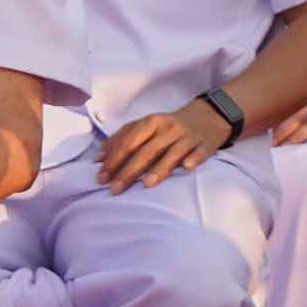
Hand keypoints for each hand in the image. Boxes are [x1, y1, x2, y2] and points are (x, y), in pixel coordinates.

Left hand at [95, 99, 229, 189]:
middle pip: (147, 151)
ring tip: (146, 184)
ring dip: (160, 167)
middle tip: (115, 189)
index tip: (102, 178)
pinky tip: (186, 167)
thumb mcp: (145, 126)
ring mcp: (188, 137)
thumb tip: (98, 158)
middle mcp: (169, 129)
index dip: (114, 159)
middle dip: (129, 170)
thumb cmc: (169, 127)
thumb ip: (121, 139)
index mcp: (151, 122)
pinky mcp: (206, 145)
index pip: (129, 142)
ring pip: (172, 152)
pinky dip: (193, 159)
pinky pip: (200, 152)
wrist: (207, 117)